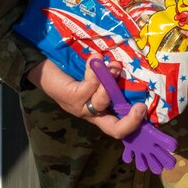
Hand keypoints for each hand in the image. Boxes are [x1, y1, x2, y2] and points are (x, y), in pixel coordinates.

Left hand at [30, 62, 148, 139]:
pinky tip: (94, 58)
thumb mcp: (96, 76)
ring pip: (102, 102)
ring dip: (110, 81)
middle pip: (114, 129)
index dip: (134, 124)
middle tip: (140, 107)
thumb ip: (109, 76)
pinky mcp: (71, 97)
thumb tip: (123, 67)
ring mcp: (80, 107)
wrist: (43, 65)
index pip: (120, 127)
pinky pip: (90, 86)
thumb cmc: (71, 70)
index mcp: (101, 111)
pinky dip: (95, 71)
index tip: (144, 107)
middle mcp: (91, 114)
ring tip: (111, 65)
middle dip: (130, 122)